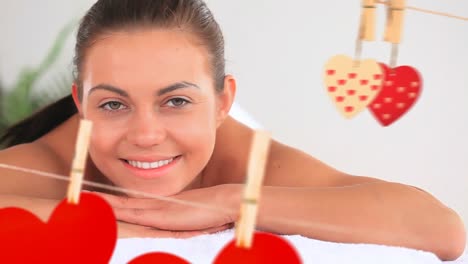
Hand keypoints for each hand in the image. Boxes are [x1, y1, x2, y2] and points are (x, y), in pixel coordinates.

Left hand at [93, 184, 241, 235]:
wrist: (224, 202)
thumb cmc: (213, 212)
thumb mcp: (192, 219)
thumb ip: (181, 222)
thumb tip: (177, 227)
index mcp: (162, 206)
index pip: (134, 204)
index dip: (116, 202)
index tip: (100, 200)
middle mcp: (156, 205)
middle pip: (124, 203)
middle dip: (104, 201)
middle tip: (83, 196)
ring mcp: (157, 209)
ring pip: (124, 206)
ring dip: (104, 204)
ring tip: (85, 200)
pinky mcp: (160, 215)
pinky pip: (133, 214)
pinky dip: (116, 210)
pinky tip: (102, 208)